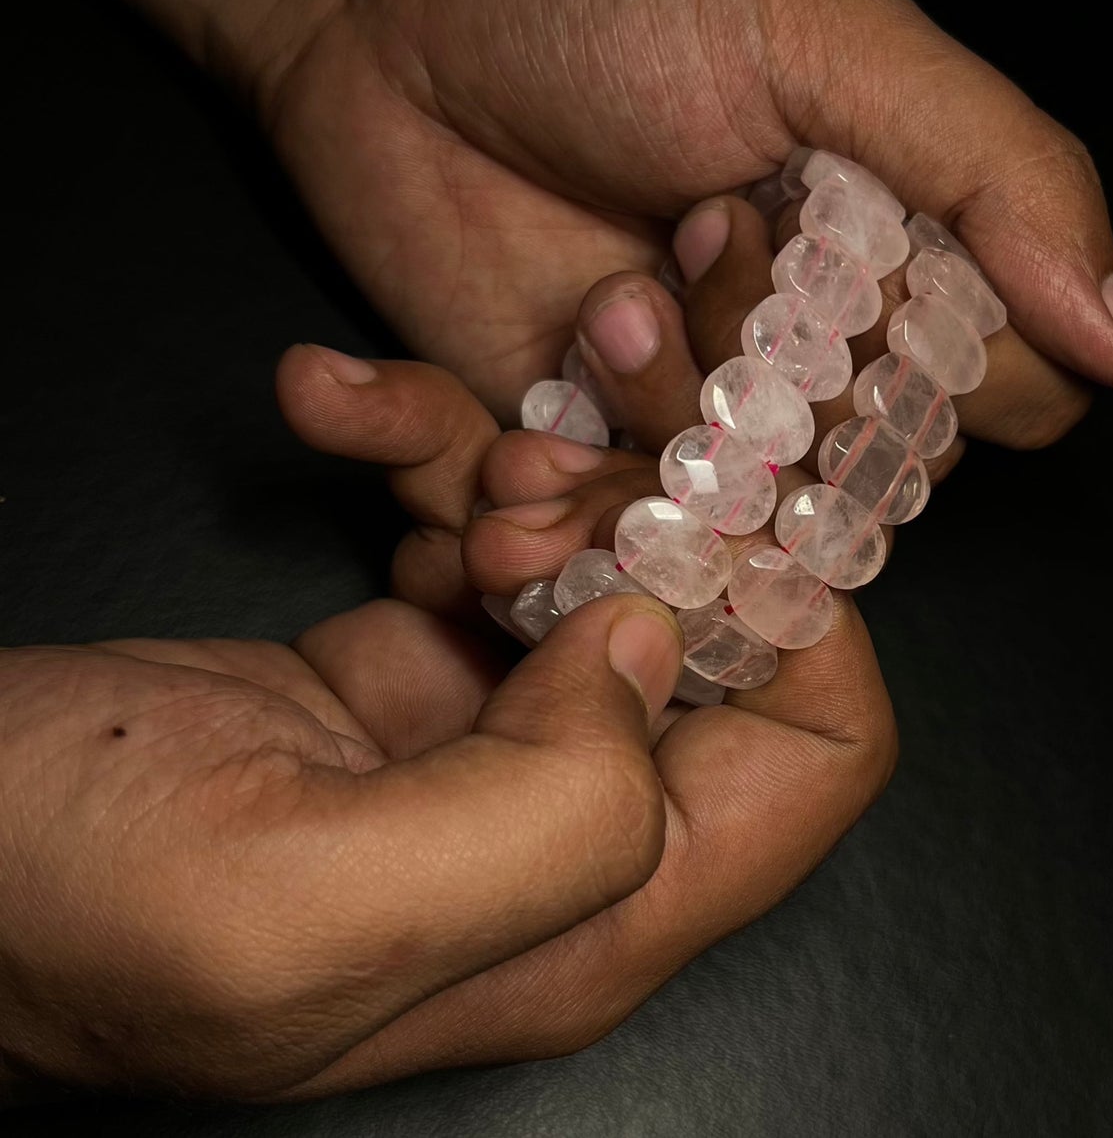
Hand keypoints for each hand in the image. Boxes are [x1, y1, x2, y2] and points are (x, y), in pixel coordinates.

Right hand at [0, 347, 893, 1099]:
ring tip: (394, 441)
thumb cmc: (68, 910)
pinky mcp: (410, 658)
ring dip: (519, 462)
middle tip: (513, 464)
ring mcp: (491, 728)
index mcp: (600, 908)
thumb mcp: (310, 907)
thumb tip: (653, 646)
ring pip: (596, 546)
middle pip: (719, 623)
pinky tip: (342, 415)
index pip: (823, 755)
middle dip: (642, 503)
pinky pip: (480, 520)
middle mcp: (574, 818)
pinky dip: (430, 450)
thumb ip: (545, 812)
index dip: (803, 615)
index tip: (708, 503)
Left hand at [1, 0, 1112, 440]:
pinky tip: (483, 468)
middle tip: (645, 283)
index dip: (929, 377)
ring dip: (629, 484)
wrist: (389, 10)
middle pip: (846, 483)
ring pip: (709, 537)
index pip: (994, 398)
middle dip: (750, 420)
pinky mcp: (566, 448)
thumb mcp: (828, 43)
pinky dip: (526, 525)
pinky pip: (577, 537)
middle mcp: (807, 357)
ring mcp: (682, 416)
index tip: (824, 289)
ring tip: (563, 362)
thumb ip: (998, 175)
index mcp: (905, 262)